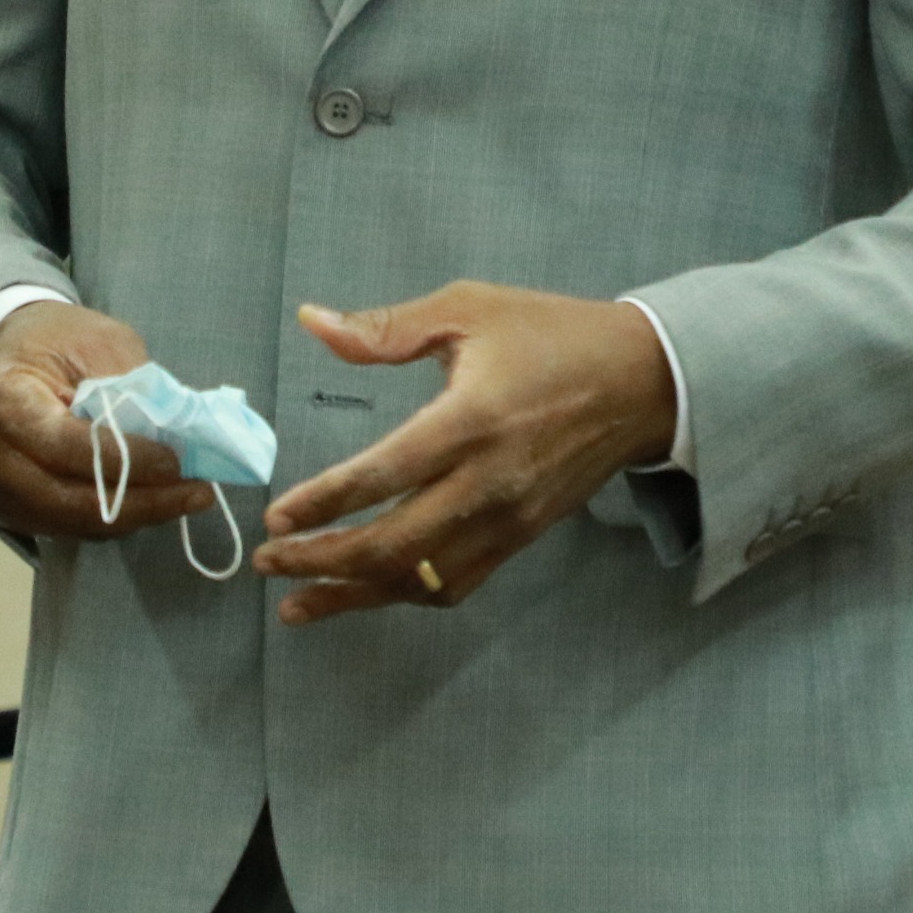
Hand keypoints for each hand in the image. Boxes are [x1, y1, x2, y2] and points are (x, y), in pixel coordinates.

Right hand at [0, 301, 211, 543]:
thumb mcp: (99, 343)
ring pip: (71, 522)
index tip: (177, 463)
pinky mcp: (8, 509)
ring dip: (134, 516)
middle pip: (68, 499)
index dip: (126, 461)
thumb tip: (176, 438)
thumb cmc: (56, 342)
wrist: (12, 354)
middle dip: (141, 501)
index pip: (66, 446)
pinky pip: (67, 527)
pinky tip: (152, 502)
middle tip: (197, 494)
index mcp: (0, 398)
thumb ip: (131, 389)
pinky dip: (113, 518)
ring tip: (185, 499)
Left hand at [252, 284, 676, 625]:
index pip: (384, 475)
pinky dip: (406, 594)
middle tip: (268, 562)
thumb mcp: (470, 309)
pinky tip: (367, 592)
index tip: (276, 517)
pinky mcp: (522, 537)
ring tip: (297, 603)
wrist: (644, 382)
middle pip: (394, 545)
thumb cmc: (553, 335)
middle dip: (322, 561)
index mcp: (472, 419)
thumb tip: (311, 321)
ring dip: (354, 595)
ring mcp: (509, 518)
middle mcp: (490, 481)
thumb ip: (386, 328)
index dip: (324, 503)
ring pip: (421, 578)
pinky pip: (456, 582)